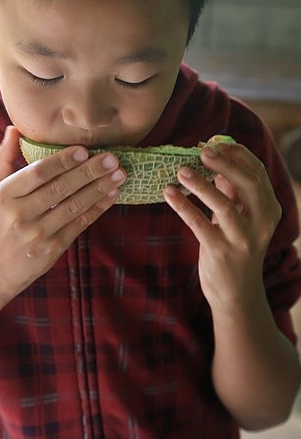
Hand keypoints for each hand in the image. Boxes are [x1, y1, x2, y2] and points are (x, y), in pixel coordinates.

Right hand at [0, 126, 125, 302]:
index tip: (83, 150)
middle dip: (89, 172)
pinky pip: (79, 224)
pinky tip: (112, 195)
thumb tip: (13, 129)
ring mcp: (37, 234)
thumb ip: (3, 159)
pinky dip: (97, 208)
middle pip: (60, 188)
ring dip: (99, 189)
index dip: (61, 161)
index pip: (36, 174)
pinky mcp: (52, 250)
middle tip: (112, 158)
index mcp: (4, 195)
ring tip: (119, 174)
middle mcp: (19, 215)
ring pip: (74, 206)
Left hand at [163, 142, 281, 311]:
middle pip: (248, 184)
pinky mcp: (222, 253)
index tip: (216, 143)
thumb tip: (215, 158)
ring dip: (200, 184)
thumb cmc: (235, 247)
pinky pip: (200, 224)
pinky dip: (183, 206)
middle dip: (225, 164)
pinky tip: (168, 193)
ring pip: (224, 204)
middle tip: (202, 151)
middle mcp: (262, 224)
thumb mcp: (237, 217)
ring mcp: (243, 240)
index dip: (237, 155)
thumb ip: (231, 190)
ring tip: (180, 170)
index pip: (258, 174)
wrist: (236, 294)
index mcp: (269, 210)